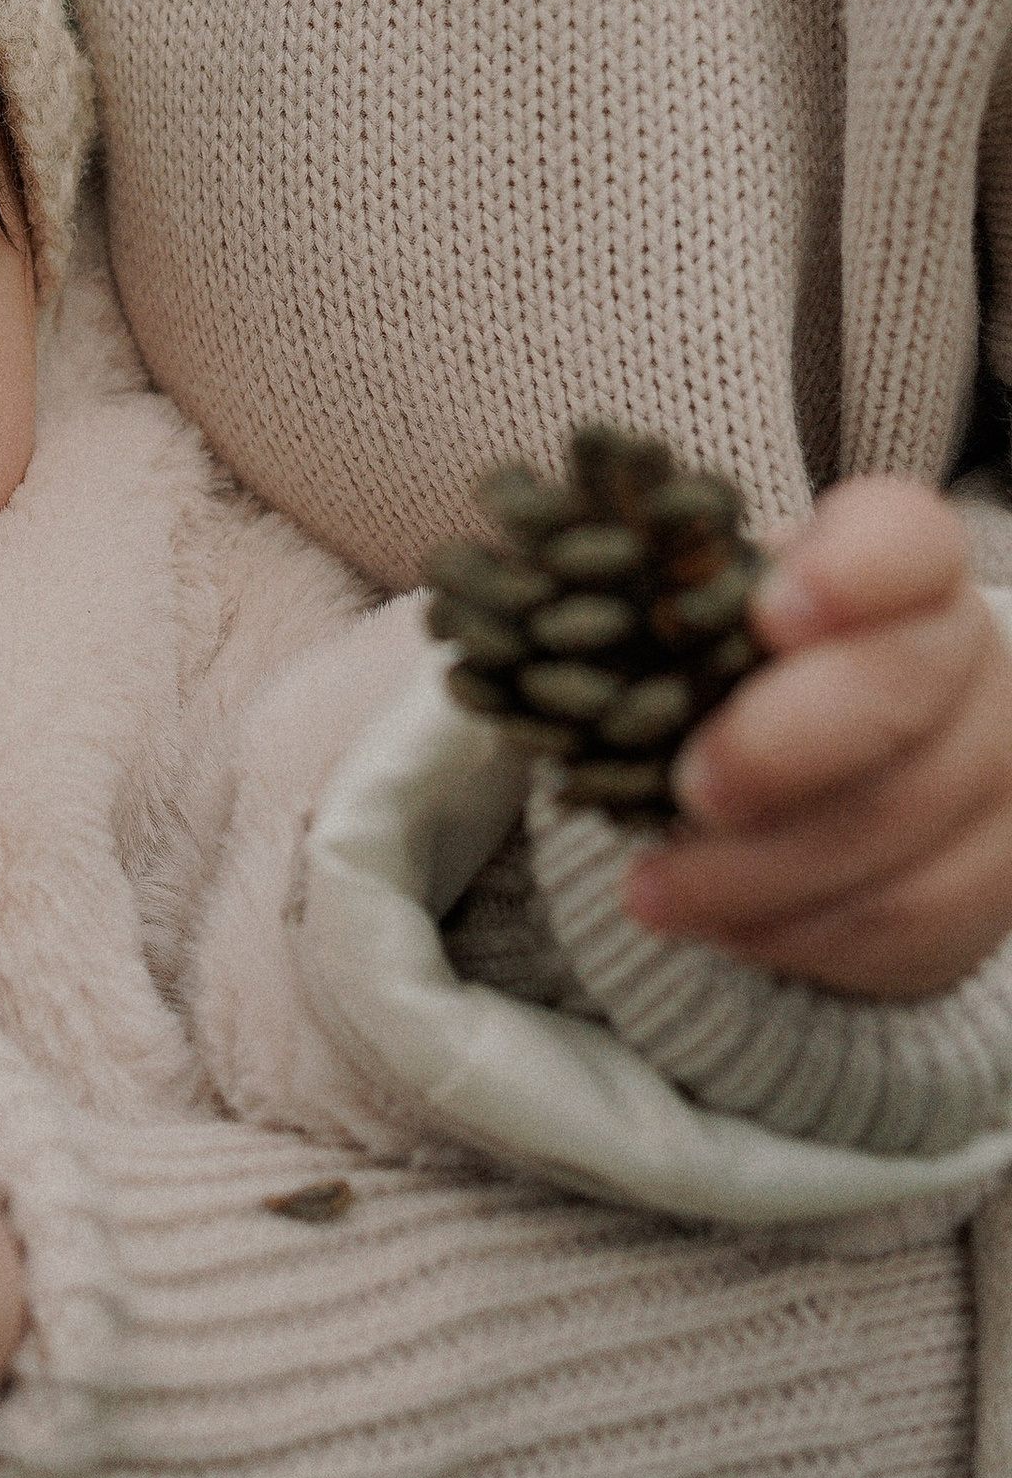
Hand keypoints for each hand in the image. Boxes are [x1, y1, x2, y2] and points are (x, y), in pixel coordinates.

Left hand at [623, 478, 1011, 994]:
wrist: (860, 764)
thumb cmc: (754, 669)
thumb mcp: (711, 617)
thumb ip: (657, 600)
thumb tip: (514, 595)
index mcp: (903, 567)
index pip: (904, 541)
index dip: (850, 573)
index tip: (767, 611)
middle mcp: (969, 659)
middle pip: (901, 696)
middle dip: (782, 748)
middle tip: (686, 790)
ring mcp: (996, 774)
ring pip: (896, 832)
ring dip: (759, 874)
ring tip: (650, 892)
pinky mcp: (994, 880)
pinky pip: (905, 926)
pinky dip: (798, 936)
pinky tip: (720, 928)